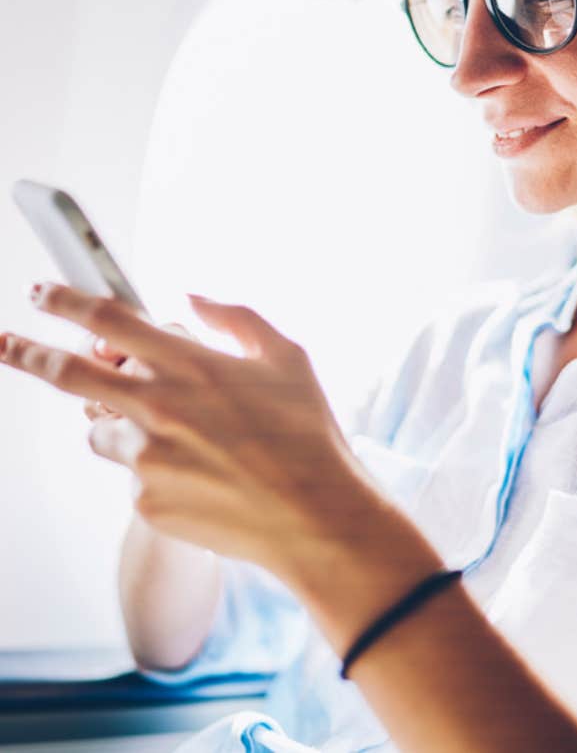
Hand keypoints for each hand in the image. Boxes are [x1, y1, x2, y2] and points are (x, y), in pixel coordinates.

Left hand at [0, 283, 375, 580]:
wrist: (314, 514)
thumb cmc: (307, 434)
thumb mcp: (287, 357)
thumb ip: (236, 318)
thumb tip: (194, 298)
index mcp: (190, 364)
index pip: (106, 319)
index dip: (64, 300)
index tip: (42, 294)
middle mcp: (158, 406)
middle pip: (68, 372)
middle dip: (28, 353)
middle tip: (7, 345)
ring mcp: (146, 457)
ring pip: (103, 429)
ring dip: (122, 423)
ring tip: (177, 436)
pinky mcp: (145, 500)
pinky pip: (132, 475)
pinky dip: (155, 468)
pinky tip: (202, 475)